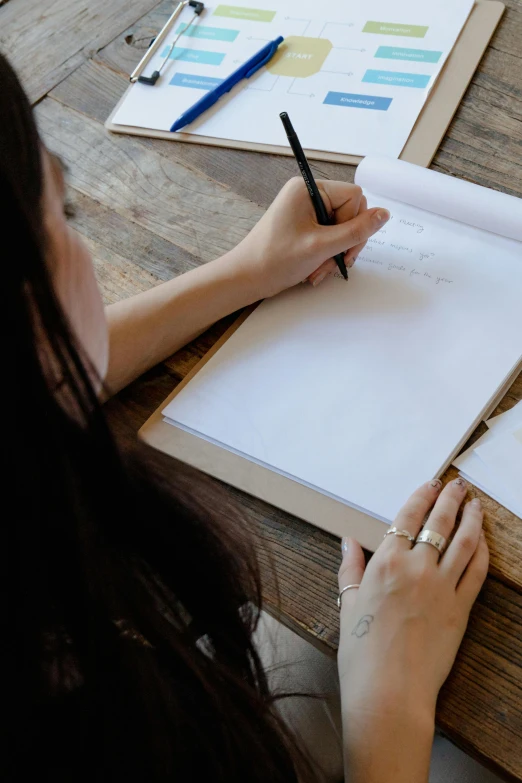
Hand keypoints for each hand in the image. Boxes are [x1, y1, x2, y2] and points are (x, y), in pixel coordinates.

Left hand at [227, 177, 388, 299]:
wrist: (246, 279)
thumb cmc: (275, 259)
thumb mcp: (321, 246)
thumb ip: (356, 231)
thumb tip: (384, 214)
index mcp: (308, 189)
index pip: (354, 196)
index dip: (353, 223)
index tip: (340, 246)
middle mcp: (307, 195)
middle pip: (350, 213)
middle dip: (345, 243)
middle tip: (335, 264)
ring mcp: (305, 211)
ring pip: (341, 229)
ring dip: (336, 253)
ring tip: (319, 271)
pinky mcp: (304, 226)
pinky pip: (329, 237)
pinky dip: (327, 255)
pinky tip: (315, 270)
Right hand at [338, 478, 488, 720]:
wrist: (389, 690)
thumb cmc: (362, 652)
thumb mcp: (347, 604)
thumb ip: (350, 568)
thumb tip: (347, 542)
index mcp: (385, 562)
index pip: (407, 517)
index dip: (421, 496)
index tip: (430, 484)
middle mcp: (416, 567)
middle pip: (439, 522)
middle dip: (450, 498)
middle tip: (458, 485)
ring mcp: (442, 587)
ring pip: (464, 541)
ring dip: (472, 518)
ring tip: (476, 504)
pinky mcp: (461, 608)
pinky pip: (477, 572)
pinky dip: (482, 551)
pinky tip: (483, 541)